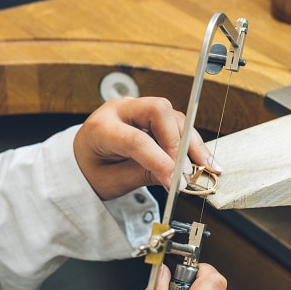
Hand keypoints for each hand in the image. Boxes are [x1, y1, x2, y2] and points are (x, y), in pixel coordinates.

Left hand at [74, 97, 219, 198]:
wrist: (84, 158)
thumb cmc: (93, 169)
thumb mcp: (112, 180)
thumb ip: (143, 175)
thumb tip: (176, 177)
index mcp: (101, 128)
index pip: (136, 139)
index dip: (160, 160)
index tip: (177, 181)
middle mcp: (121, 110)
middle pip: (159, 112)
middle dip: (180, 141)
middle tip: (193, 169)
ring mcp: (138, 108)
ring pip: (174, 115)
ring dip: (192, 142)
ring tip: (206, 167)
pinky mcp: (152, 113)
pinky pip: (177, 122)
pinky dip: (190, 141)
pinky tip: (201, 159)